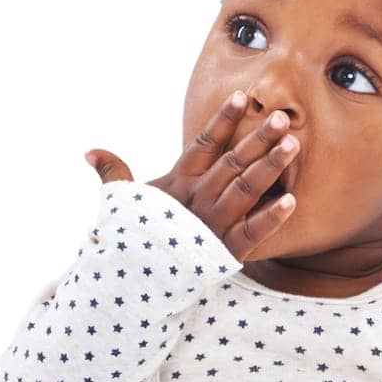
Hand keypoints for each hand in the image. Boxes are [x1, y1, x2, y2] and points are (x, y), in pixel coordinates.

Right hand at [83, 91, 299, 261]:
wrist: (133, 286)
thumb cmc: (134, 240)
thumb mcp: (122, 205)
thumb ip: (114, 174)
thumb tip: (90, 151)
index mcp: (179, 184)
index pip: (203, 145)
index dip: (223, 120)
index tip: (241, 96)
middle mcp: (198, 200)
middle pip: (232, 162)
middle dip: (257, 138)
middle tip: (281, 116)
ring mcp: (213, 225)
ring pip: (245, 189)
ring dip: (269, 166)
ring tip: (292, 143)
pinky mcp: (225, 251)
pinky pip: (252, 232)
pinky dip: (271, 218)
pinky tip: (291, 201)